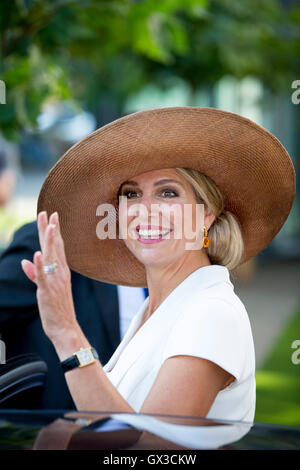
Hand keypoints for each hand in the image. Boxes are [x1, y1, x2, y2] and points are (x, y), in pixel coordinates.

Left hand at [21, 211, 78, 342]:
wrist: (66, 328)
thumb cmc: (58, 309)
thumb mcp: (46, 288)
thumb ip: (35, 274)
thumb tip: (25, 262)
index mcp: (61, 271)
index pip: (57, 247)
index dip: (54, 231)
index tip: (52, 216)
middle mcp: (60, 273)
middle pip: (55, 247)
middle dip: (51, 229)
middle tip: (48, 213)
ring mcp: (55, 282)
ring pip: (51, 258)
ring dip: (50, 241)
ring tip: (49, 226)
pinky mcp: (47, 291)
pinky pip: (42, 277)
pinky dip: (39, 266)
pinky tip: (37, 254)